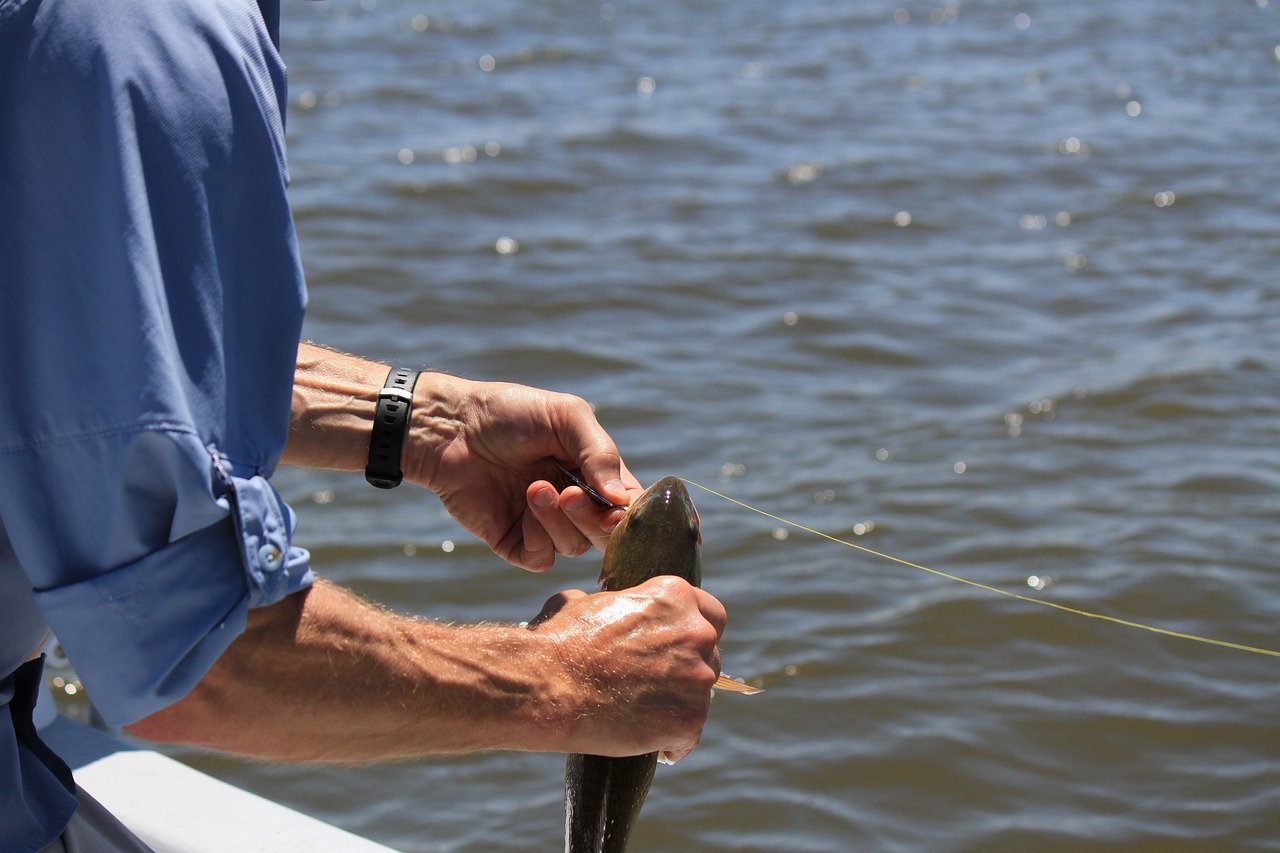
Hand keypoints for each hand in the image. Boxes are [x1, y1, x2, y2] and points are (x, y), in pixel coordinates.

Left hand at [403, 373, 642, 569]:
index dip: (628, 514)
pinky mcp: (515, 542)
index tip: (617, 508)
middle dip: (593, 519)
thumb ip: (600, 453)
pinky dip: (538, 538)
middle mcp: (573, 502)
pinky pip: (542, 559)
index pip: (628, 506)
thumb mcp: (565, 416)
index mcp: (593, 472)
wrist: (449, 428)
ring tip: (533, 487)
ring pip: (575, 547)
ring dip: (558, 520)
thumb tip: (623, 502)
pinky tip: (523, 507)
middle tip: (570, 494)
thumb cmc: (509, 413)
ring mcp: (544, 524)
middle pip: (605, 535)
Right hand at [526, 576, 726, 760]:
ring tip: (646, 718)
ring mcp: (697, 679)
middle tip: (658, 686)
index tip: (680, 648)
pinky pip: (688, 737)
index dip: (694, 632)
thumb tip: (591, 605)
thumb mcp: (581, 603)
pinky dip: (672, 743)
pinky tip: (653, 747)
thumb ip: (605, 604)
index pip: (711, 613)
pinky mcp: (689, 720)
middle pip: (709, 657)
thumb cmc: (558, 642)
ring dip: (679, 705)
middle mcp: (696, 633)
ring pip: (701, 697)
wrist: (548, 686)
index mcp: (675, 597)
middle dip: (687, 671)